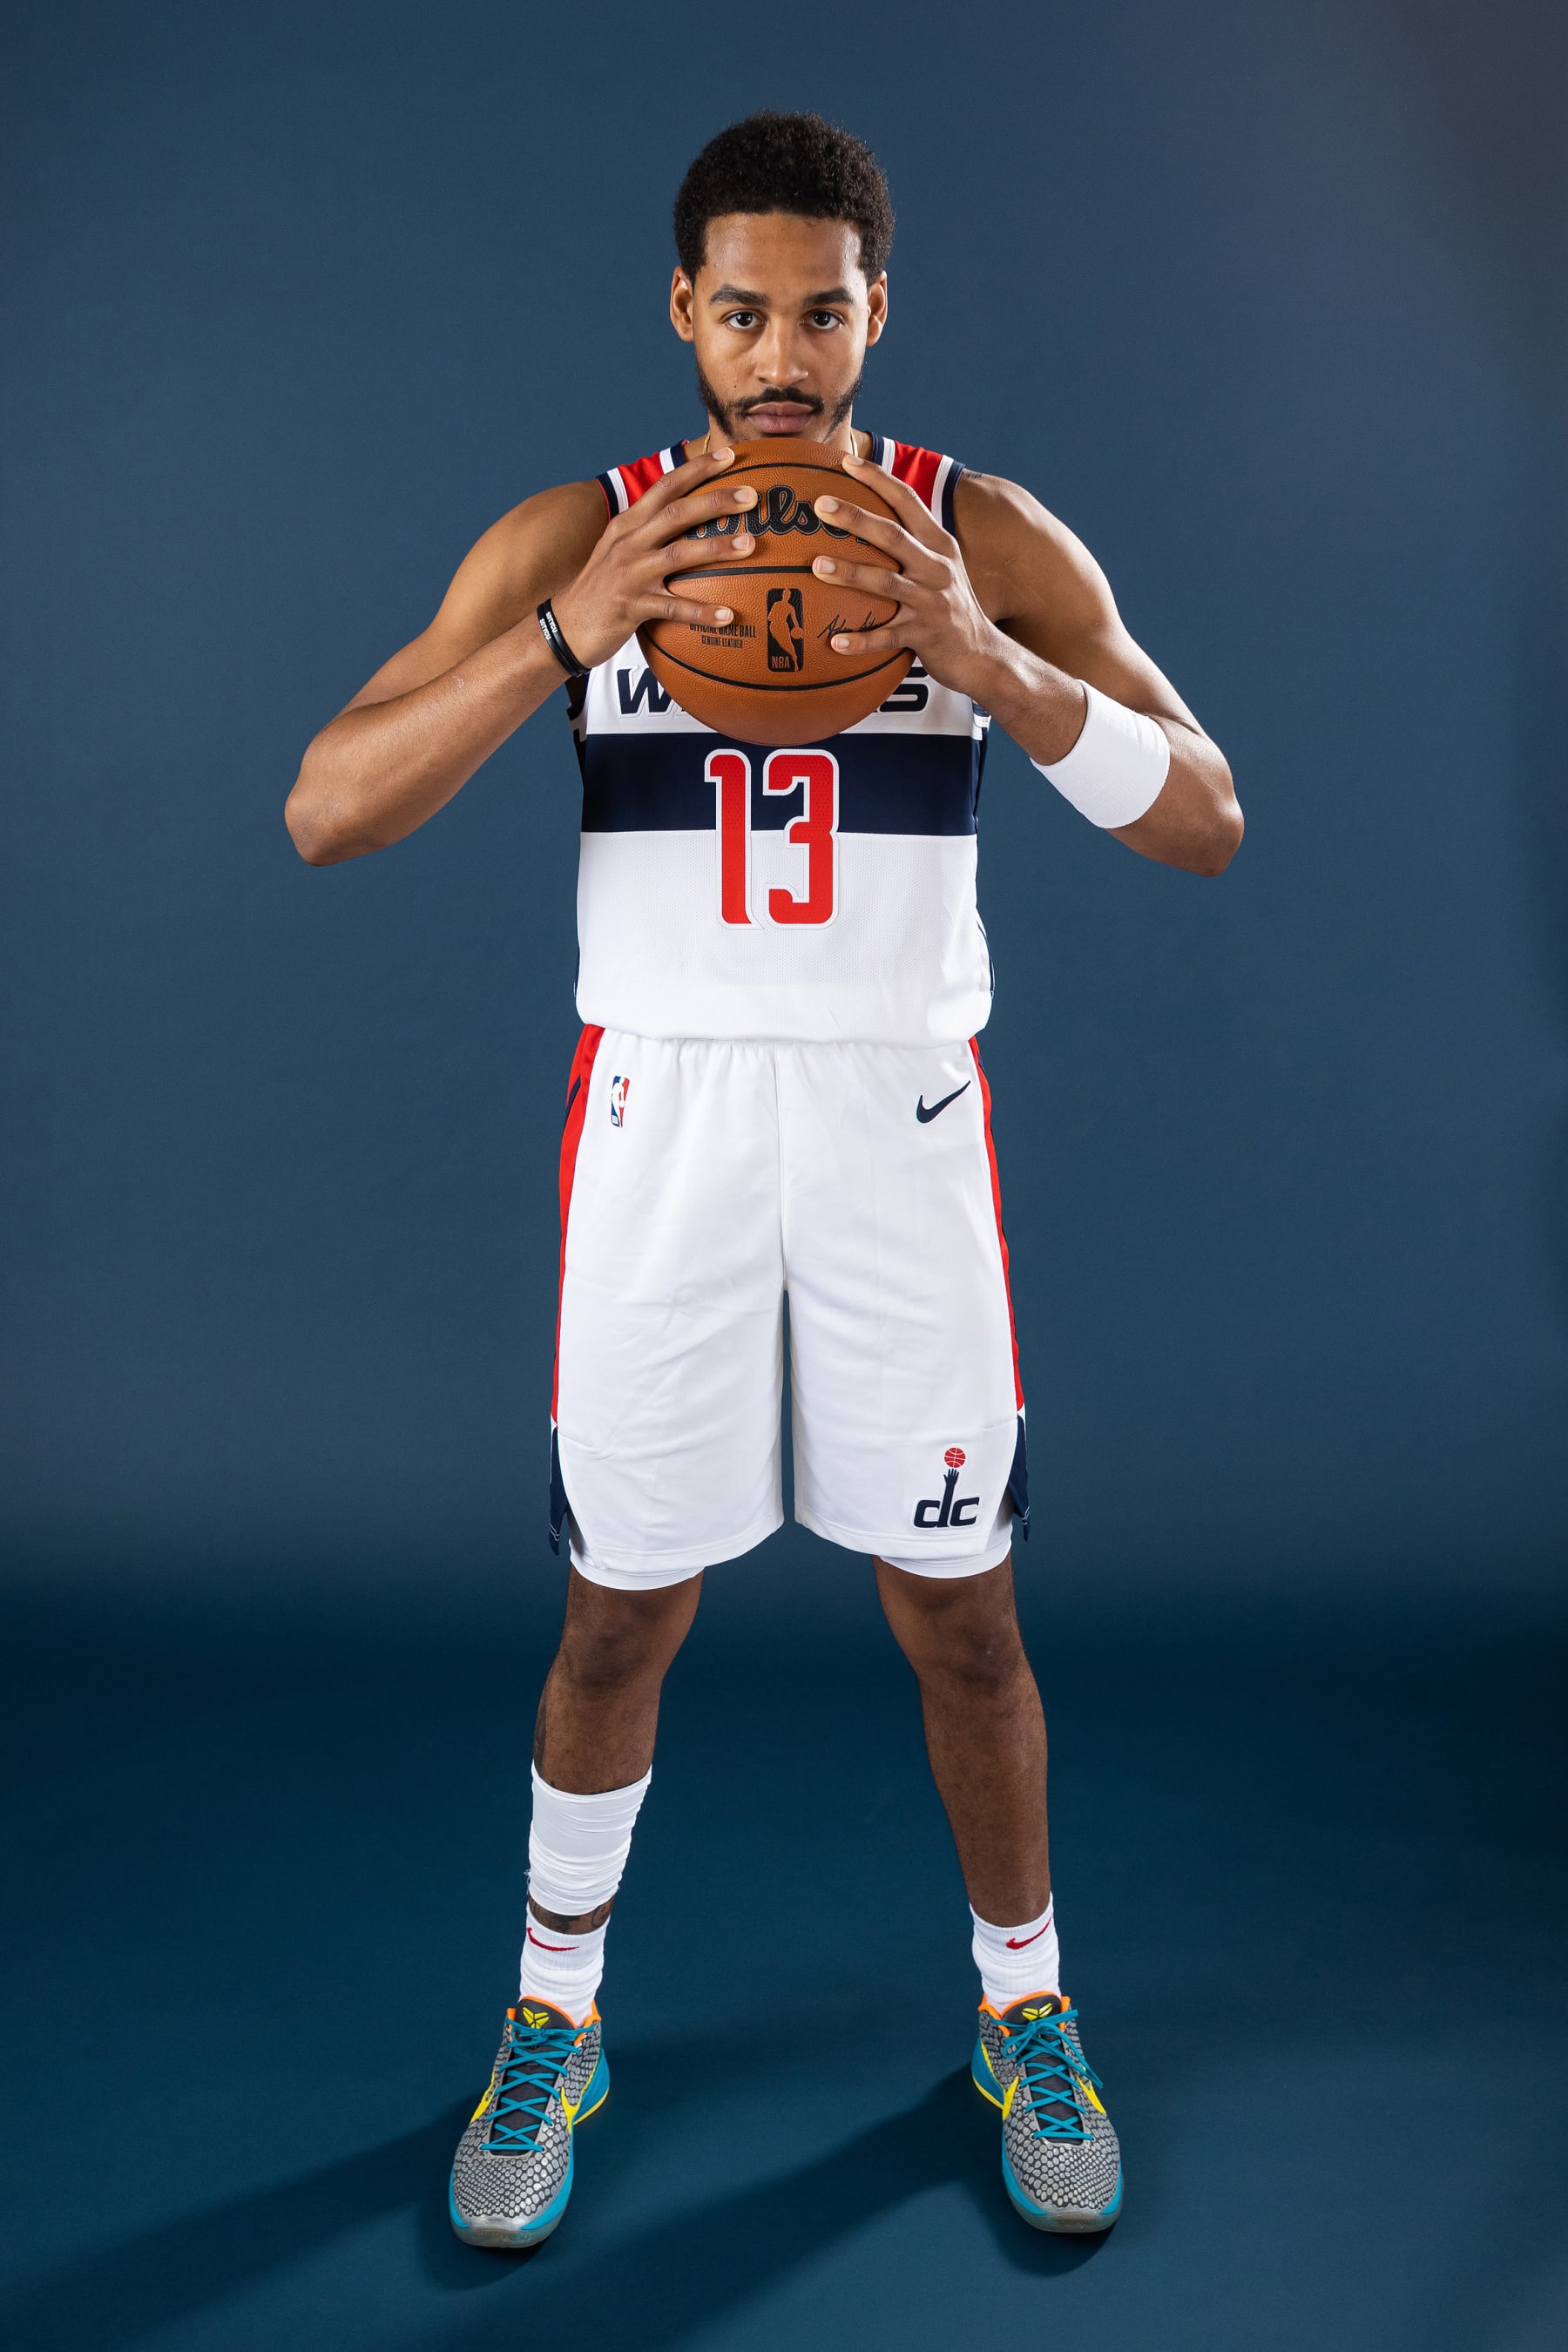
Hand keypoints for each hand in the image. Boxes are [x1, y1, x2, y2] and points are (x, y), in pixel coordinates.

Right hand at [551, 451, 758, 670]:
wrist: (564, 627)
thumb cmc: (601, 589)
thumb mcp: (619, 550)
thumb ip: (648, 531)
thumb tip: (686, 516)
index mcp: (627, 524)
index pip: (664, 487)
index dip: (696, 470)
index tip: (728, 456)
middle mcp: (628, 543)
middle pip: (676, 513)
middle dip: (715, 501)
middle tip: (751, 497)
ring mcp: (630, 574)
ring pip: (678, 554)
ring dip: (716, 548)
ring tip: (750, 544)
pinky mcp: (632, 607)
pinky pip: (672, 607)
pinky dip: (701, 612)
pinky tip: (728, 615)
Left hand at [810, 457, 1003, 699]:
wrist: (983, 655)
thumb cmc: (949, 607)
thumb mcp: (940, 567)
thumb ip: (912, 542)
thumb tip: (868, 519)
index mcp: (939, 545)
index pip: (908, 501)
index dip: (878, 479)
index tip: (847, 461)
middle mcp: (937, 568)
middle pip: (892, 536)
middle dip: (856, 517)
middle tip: (820, 505)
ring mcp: (931, 602)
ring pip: (886, 583)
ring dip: (850, 573)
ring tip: (817, 566)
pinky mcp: (924, 636)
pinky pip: (886, 637)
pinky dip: (860, 641)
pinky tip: (834, 642)